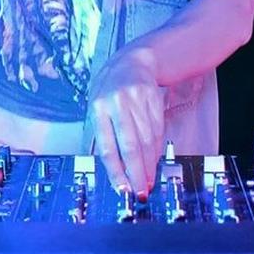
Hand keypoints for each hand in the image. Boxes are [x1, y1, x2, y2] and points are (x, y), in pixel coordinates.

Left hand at [87, 47, 163, 197]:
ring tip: (147, 181)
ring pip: (146, 141)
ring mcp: (137, 100)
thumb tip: (116, 169)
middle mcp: (117, 103)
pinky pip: (157, 131)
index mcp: (97, 108)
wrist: (132, 61)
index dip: (116, 171)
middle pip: (131, 145)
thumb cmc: (108, 90)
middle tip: (141, 192)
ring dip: (148, 165)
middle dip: (137, 172)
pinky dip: (156, 150)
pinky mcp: (153, 99)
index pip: (108, 147)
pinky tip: (154, 162)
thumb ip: (103, 134)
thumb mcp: (96, 107)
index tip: (122, 189)